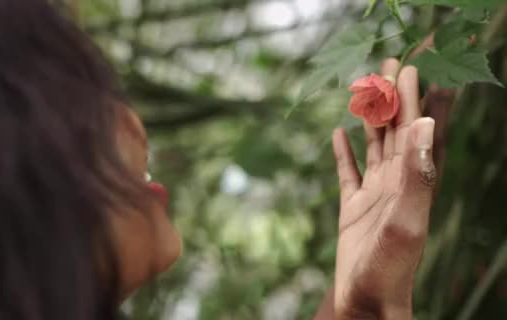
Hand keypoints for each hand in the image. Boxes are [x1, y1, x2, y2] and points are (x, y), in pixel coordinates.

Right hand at [332, 60, 437, 318]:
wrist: (367, 301)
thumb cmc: (389, 268)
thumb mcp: (405, 220)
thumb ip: (417, 175)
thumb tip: (425, 123)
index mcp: (413, 181)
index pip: (417, 128)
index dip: (417, 96)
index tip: (415, 65)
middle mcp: (397, 182)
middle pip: (398, 129)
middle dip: (396, 96)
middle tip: (392, 63)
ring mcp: (375, 194)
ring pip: (375, 145)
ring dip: (373, 117)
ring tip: (368, 89)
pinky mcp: (354, 207)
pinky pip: (349, 172)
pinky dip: (344, 152)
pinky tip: (337, 134)